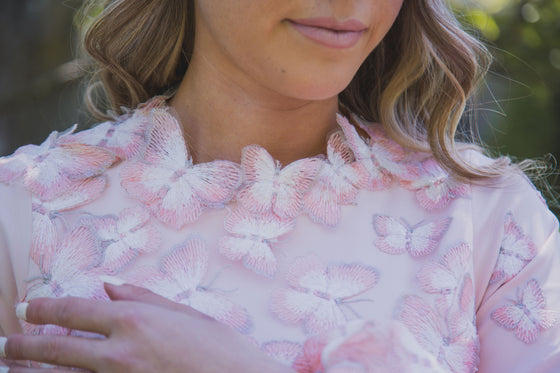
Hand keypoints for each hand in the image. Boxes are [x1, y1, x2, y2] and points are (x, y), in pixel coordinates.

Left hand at [3, 284, 293, 372]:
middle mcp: (119, 353)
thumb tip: (109, 287)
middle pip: (57, 349)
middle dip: (25, 347)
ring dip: (38, 372)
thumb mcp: (185, 314)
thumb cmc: (219, 348)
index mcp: (135, 321)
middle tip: (8, 346)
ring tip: (20, 369)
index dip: (46, 309)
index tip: (29, 310)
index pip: (75, 311)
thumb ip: (143, 298)